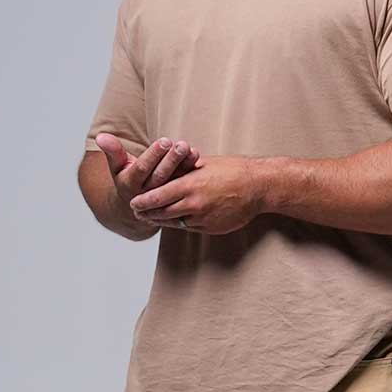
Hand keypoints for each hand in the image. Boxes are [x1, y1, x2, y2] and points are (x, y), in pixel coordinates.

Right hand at [94, 134, 201, 232]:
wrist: (137, 207)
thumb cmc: (127, 179)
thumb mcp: (117, 167)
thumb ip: (112, 151)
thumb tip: (100, 136)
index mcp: (131, 184)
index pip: (143, 169)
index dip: (154, 155)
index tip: (164, 141)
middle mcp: (147, 193)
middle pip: (161, 176)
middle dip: (172, 160)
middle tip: (182, 145)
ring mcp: (162, 197)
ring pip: (174, 181)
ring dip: (184, 166)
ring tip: (192, 150)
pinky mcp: (174, 197)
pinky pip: (183, 184)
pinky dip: (190, 171)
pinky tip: (196, 157)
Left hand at [128, 153, 261, 234]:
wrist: (258, 187)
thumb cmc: (233, 170)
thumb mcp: (204, 164)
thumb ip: (184, 170)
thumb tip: (166, 169)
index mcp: (190, 185)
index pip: (157, 196)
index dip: (143, 202)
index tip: (133, 203)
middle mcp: (194, 204)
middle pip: (162, 213)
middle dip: (148, 213)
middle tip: (137, 212)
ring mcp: (203, 219)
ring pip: (175, 223)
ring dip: (162, 220)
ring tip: (152, 217)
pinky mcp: (211, 228)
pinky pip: (189, 227)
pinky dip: (180, 223)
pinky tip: (175, 219)